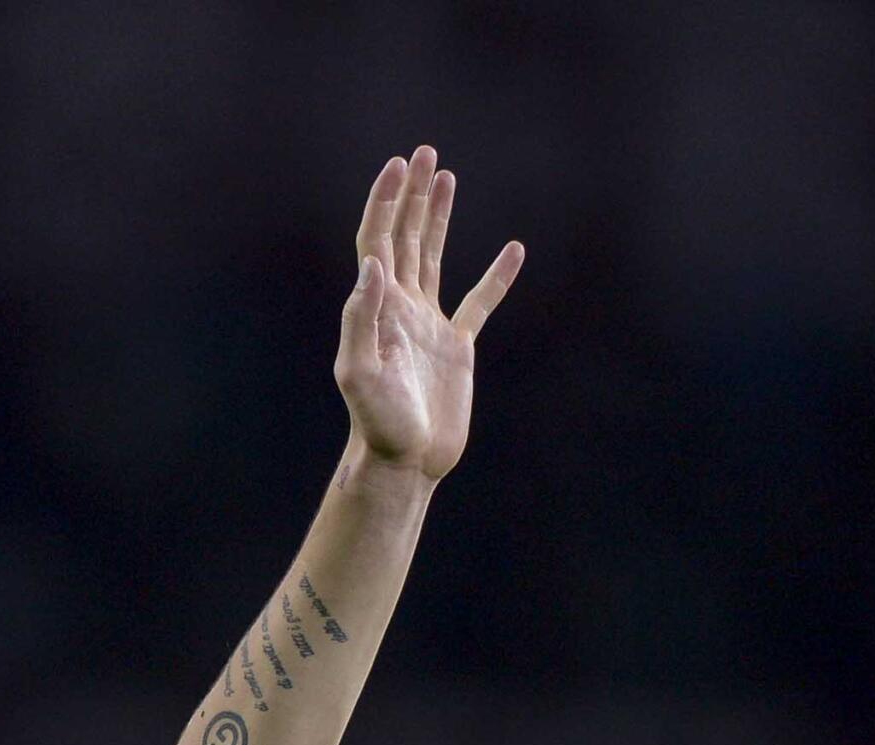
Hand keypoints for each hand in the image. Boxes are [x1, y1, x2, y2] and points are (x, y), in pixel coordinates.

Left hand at [335, 145, 523, 478]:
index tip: (400, 164)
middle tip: (424, 152)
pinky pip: (479, 302)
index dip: (386, 202)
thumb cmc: (378, 423)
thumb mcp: (361, 372)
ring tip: (446, 177)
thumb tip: (373, 265)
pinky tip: (514, 251)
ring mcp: (429, 325)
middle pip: (405, 238)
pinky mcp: (456, 347)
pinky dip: (497, 277)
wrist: (404, 462)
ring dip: (439, 217)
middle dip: (413, 195)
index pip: (378, 242)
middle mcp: (401, 309)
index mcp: (378, 309)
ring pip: (434, 257)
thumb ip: (363, 319)